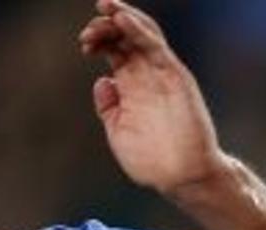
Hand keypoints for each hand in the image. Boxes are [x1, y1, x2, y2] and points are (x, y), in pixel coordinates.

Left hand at [81, 1, 228, 198]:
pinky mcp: (175, 77)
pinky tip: (122, 19)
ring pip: (142, 33)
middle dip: (105, 26)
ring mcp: (162, 74)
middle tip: (88, 32)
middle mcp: (147, 74)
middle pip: (125, 36)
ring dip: (123, 16)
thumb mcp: (119, 132)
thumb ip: (110, 108)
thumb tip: (102, 83)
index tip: (83, 45)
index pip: (115, 48)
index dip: (98, 39)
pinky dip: (139, 30)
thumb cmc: (153, 162)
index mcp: (132, 85)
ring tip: (105, 6)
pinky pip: (156, 47)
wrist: (181, 177)